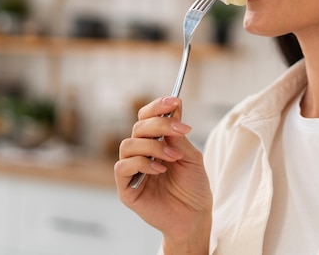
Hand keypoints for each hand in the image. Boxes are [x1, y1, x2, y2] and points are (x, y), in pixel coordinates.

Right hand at [114, 97, 211, 252]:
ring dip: (153, 146)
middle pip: (138, 127)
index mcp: (155, 142)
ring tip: (173, 157)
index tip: (174, 101)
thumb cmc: (193, 187)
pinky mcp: (126, 188)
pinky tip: (160, 170)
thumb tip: (173, 111)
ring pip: (128, 144)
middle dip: (160, 124)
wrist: (194, 217)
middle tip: (181, 129)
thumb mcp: (191, 157)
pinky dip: (142, 163)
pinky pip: (123, 167)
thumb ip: (179, 137)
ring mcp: (132, 170)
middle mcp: (141, 153)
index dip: (158, 106)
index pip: (147, 117)